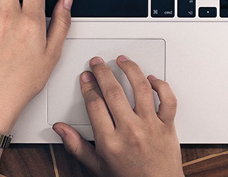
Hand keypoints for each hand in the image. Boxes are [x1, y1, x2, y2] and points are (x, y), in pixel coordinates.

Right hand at [53, 56, 183, 176]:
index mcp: (110, 141)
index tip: (86, 77)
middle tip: (97, 63)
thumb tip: (60, 129)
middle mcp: (130, 131)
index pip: (94, 104)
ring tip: (122, 60)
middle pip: (113, 91)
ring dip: (130, 70)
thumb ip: (76, 145)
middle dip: (102, 72)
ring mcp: (150, 126)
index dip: (88, 86)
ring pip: (140, 88)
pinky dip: (160, 86)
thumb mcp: (96, 166)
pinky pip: (167, 100)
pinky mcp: (168, 126)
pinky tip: (151, 79)